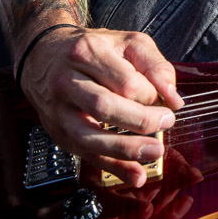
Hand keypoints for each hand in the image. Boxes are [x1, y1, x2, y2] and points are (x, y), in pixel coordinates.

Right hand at [18, 25, 183, 187]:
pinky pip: (85, 155)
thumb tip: (173, 99)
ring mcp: (58, 111)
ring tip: (154, 151)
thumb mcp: (128, 42)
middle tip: (165, 123)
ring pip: (89, 136)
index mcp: (87, 53)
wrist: (43, 55)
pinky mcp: (57, 132)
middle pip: (104, 107)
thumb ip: (156, 66)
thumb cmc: (92, 48)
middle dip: (140, 121)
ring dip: (125, 149)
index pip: (125, 81)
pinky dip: (112, 168)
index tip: (163, 99)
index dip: (150, 94)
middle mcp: (66, 82)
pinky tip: (136, 176)